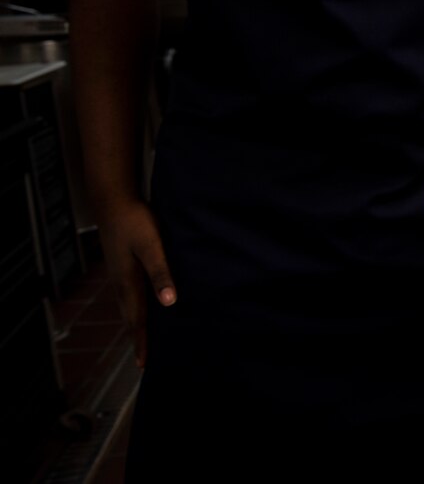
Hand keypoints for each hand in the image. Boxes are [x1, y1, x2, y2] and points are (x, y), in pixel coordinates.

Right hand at [98, 201, 175, 368]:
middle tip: (145, 361)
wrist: (113, 200)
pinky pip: (130, 295)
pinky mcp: (123, 266)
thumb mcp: (151, 245)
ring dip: (137, 325)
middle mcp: (121, 283)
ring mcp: (120, 275)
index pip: (136, 320)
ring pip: (129, 307)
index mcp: (128, 282)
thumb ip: (161, 271)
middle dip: (138, 339)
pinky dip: (138, 307)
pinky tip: (147, 305)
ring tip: (145, 340)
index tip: (144, 365)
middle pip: (130, 318)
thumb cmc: (135, 221)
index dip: (142, 342)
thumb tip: (169, 301)